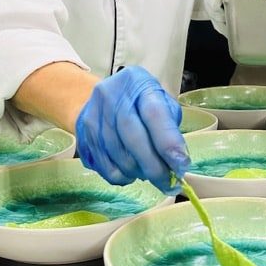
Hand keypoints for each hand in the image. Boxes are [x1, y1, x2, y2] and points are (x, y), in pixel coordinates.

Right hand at [75, 66, 189, 193]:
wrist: (104, 96)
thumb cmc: (140, 101)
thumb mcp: (161, 101)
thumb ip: (169, 127)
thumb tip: (177, 162)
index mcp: (137, 82)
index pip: (154, 113)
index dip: (168, 142)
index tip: (181, 165)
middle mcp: (112, 96)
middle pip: (133, 137)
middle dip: (154, 166)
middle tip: (169, 183)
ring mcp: (93, 116)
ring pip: (119, 156)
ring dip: (139, 172)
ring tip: (152, 174)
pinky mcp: (84, 136)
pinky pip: (105, 166)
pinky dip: (123, 177)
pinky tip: (132, 172)